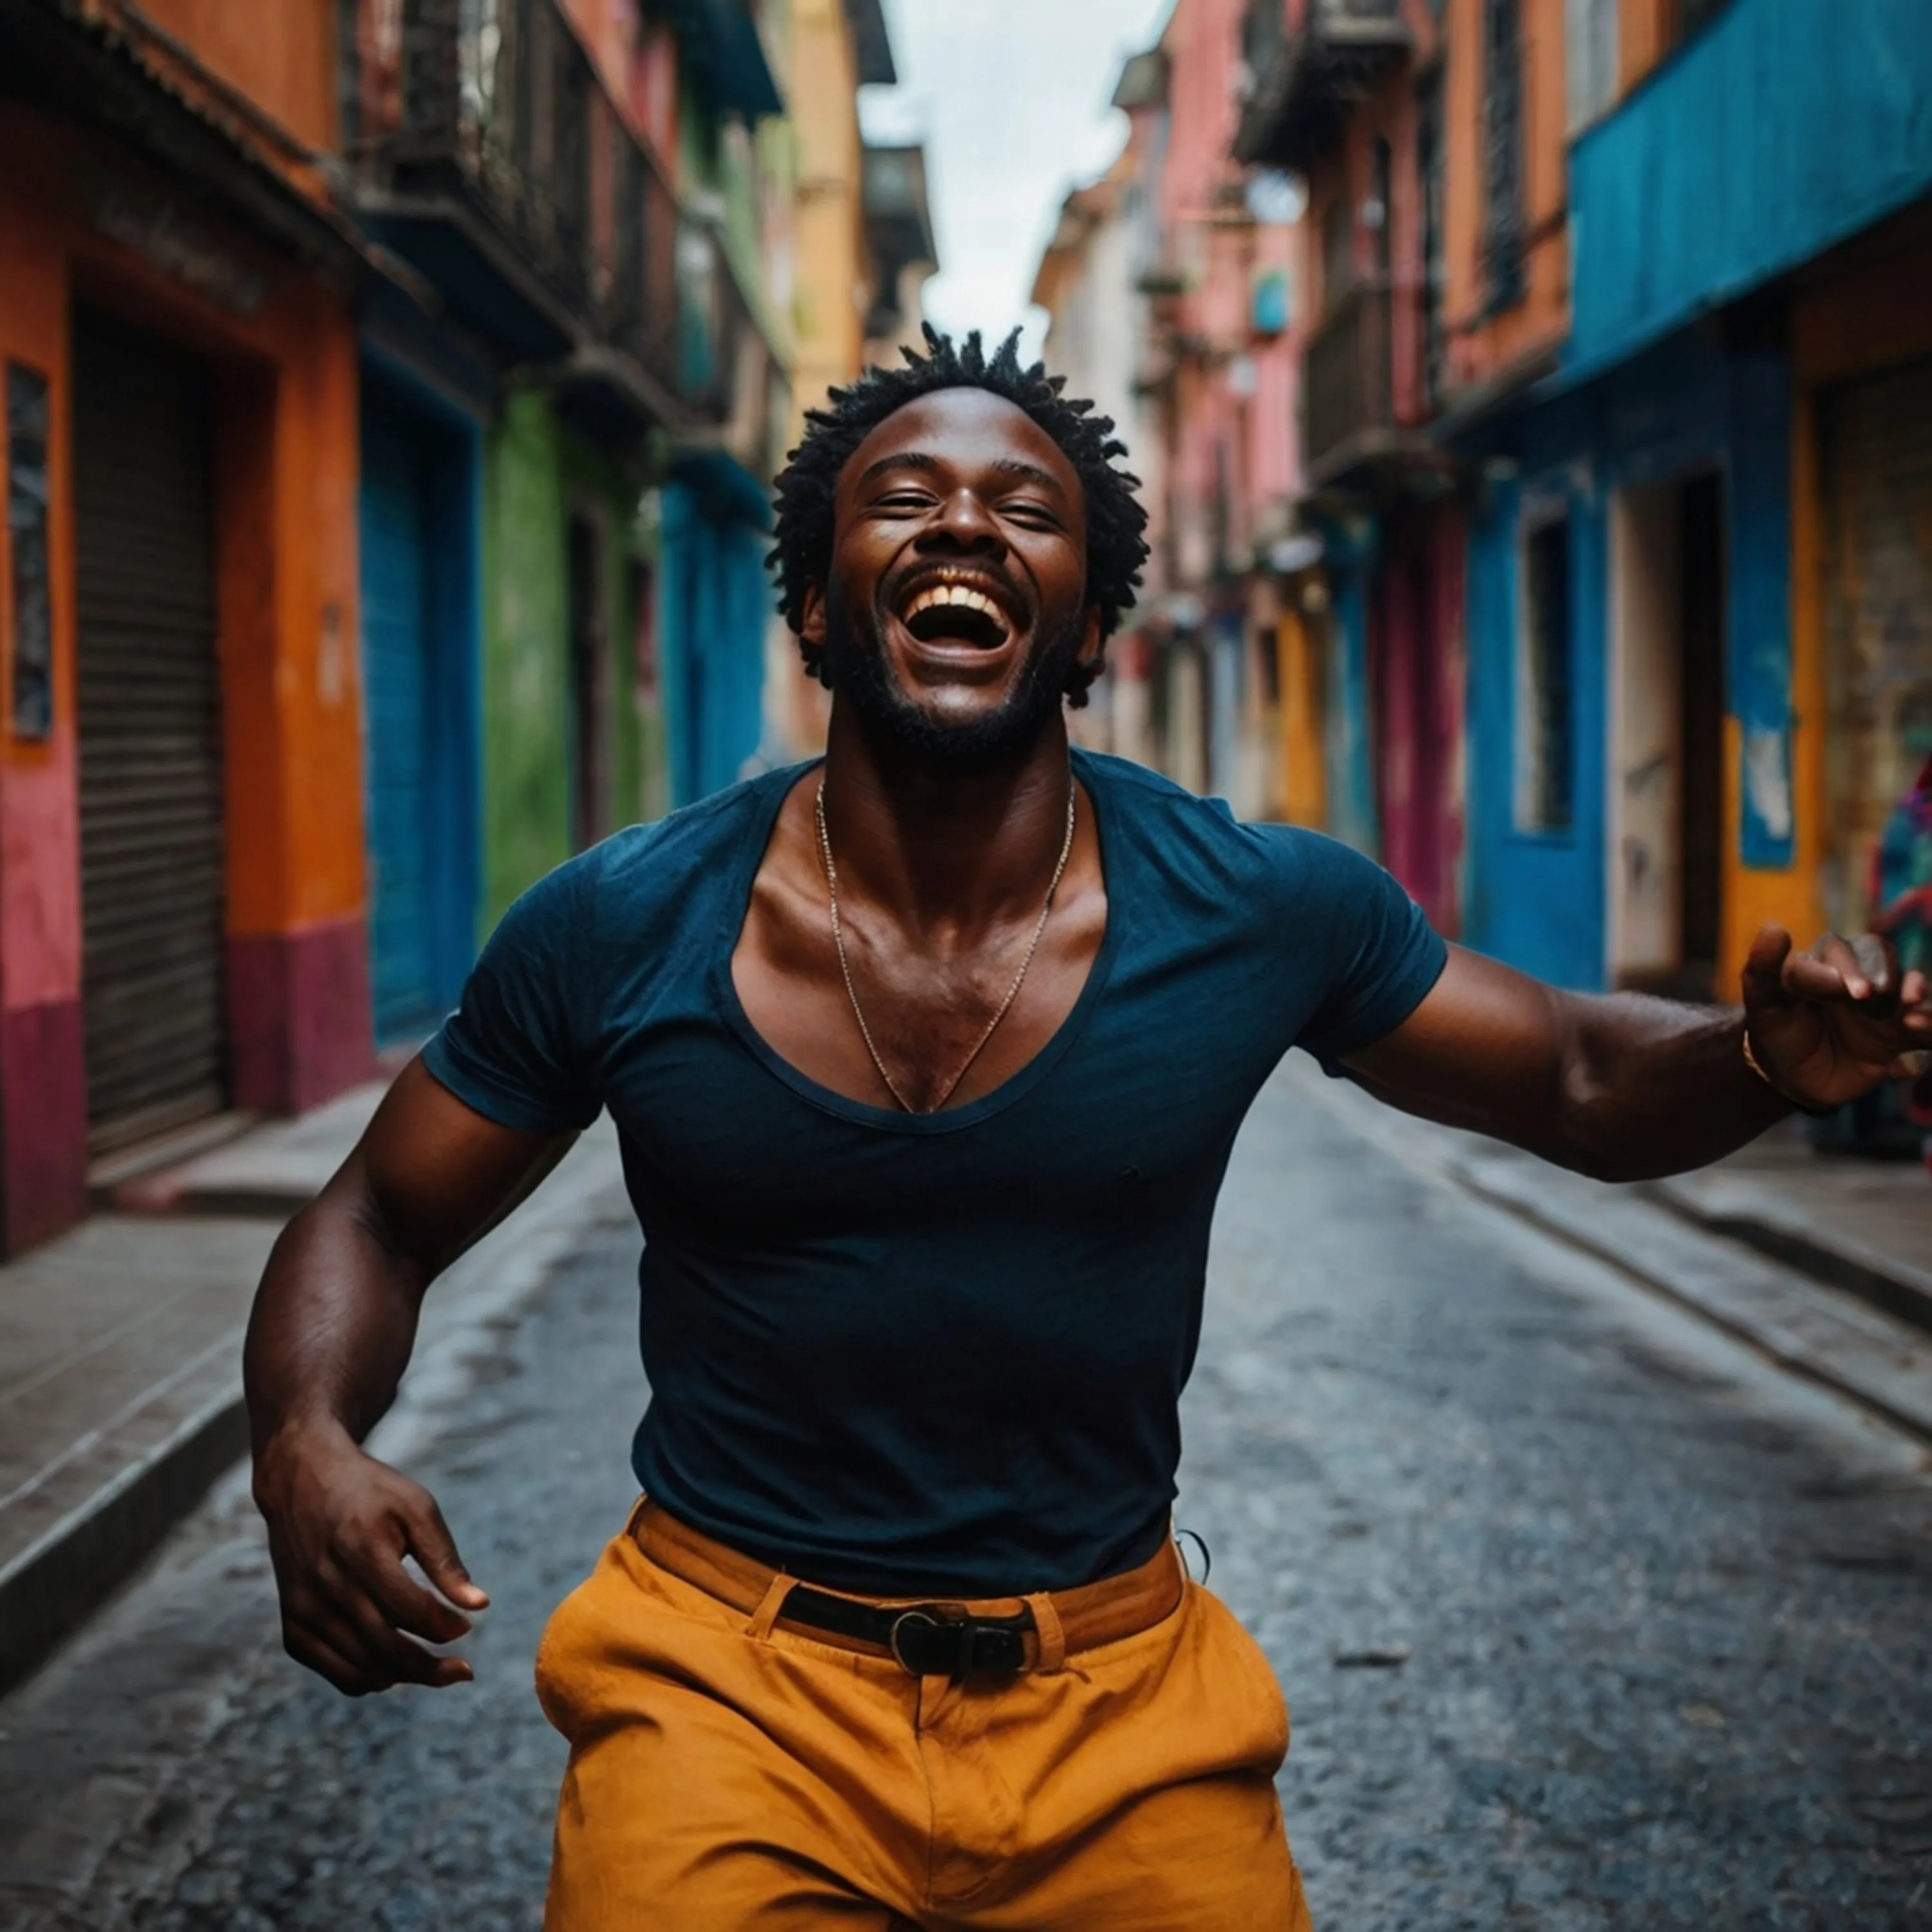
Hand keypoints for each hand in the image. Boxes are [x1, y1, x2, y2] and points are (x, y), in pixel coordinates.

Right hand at [253, 1423, 488, 1695]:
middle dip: (432, 1669)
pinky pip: (335, 1672)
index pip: (411, 1611)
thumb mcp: (416, 1508)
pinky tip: (394, 1665)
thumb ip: (445, 1560)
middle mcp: (327, 1587)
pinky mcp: (292, 1625)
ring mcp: (305, 1610)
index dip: (445, 1627)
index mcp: (361, 1552)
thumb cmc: (370, 1492)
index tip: (466, 1626)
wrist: (302, 1481)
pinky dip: (368, 1678)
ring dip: (403, 1677)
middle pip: (386, 1650)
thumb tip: (479, 1605)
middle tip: (462, 1671)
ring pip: (362, 1670)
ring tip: (433, 1668)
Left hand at [1741, 925, 1931, 1112]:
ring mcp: (1886, 1005)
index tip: (1847, 991)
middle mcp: (1861, 977)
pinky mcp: (1905, 1034)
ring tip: (1912, 1016)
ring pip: (1913, 989)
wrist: (1796, 1078)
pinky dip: (1928, 1027)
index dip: (1847, 969)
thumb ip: (1764, 970)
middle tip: (1873, 996)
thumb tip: (1773, 927)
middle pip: (1883, 958)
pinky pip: (1927, 1027)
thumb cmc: (1779, 1033)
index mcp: (1826, 963)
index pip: (1841, 953)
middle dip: (1884, 973)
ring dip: (1917, 997)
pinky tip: (1911, 1043)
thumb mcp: (1764, 1006)